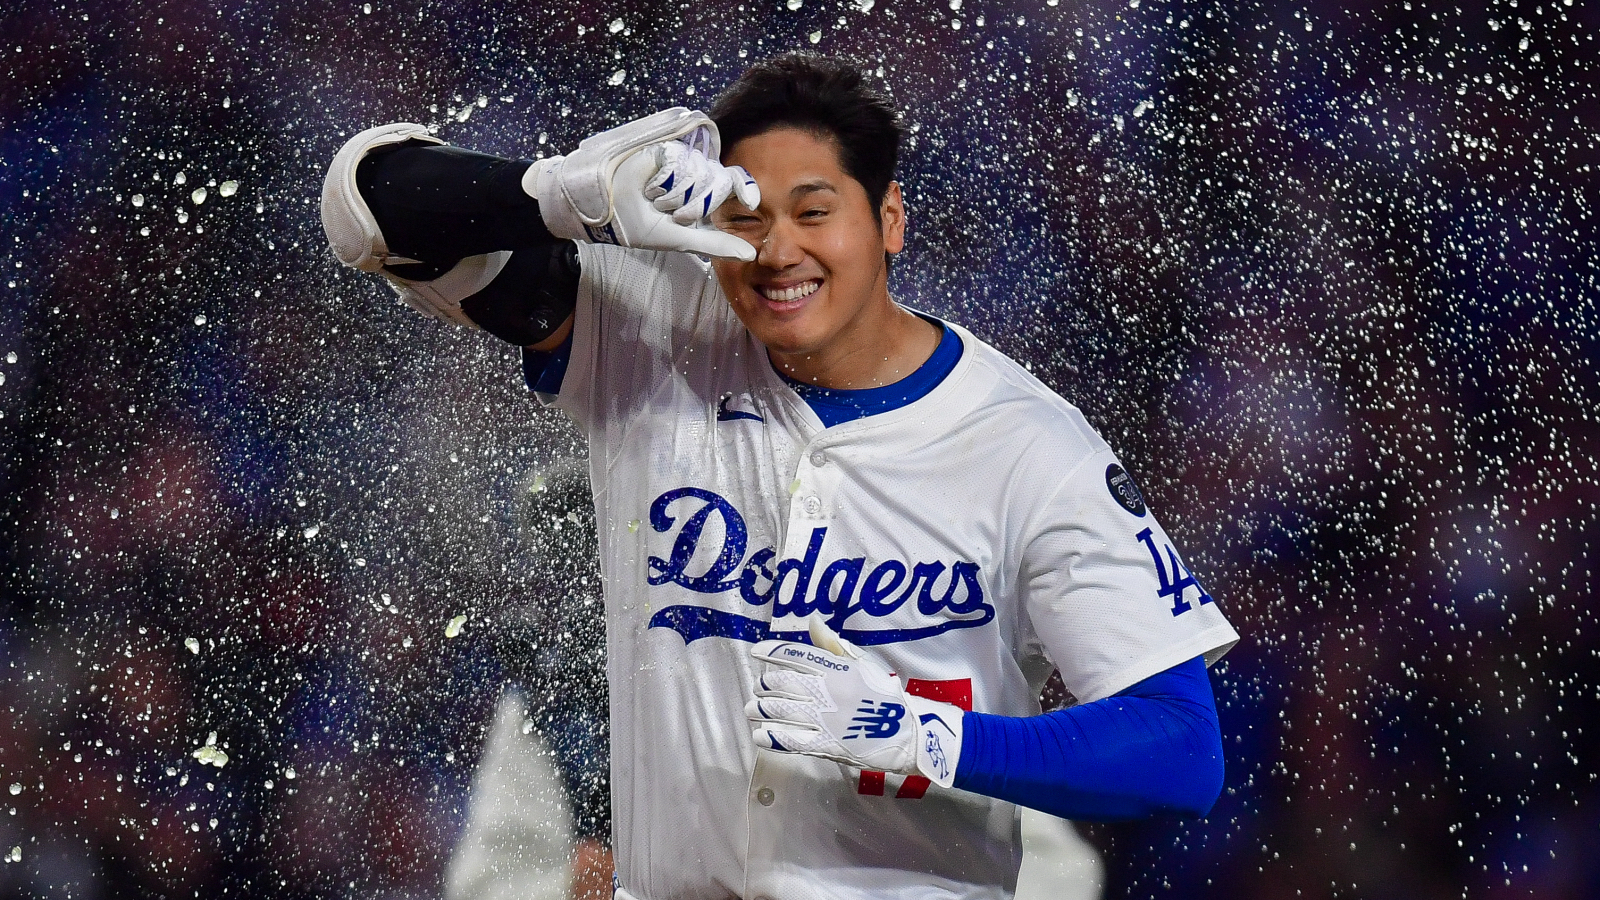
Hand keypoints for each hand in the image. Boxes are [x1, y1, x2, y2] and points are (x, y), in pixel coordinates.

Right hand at [525, 108, 758, 259]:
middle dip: (694, 206)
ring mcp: (679, 156)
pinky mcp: (664, 146)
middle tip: (670, 212)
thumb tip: (750, 254)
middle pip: (718, 182)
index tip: (751, 201)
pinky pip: (680, 161)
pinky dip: (663, 181)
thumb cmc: (638, 225)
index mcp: (701, 192)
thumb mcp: (679, 239)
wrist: (604, 210)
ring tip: (654, 198)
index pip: (732, 182)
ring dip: (674, 197)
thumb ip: (715, 244)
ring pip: (699, 173)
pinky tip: (648, 185)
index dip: (744, 188)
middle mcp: (694, 171)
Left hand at [746, 618, 963, 786]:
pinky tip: (760, 735)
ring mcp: (824, 719)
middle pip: (782, 683)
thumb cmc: (884, 696)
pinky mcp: (825, 744)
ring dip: (761, 708)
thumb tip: (812, 621)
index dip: (772, 651)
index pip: (796, 654)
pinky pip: (790, 739)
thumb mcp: (864, 664)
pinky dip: (772, 736)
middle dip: (765, 684)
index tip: (756, 651)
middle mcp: (826, 691)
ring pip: (781, 710)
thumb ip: (834, 645)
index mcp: (836, 669)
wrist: (907, 733)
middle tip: (758, 687)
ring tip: (752, 708)